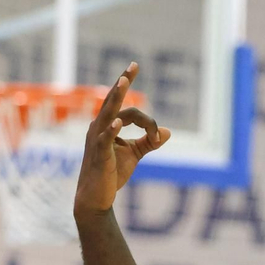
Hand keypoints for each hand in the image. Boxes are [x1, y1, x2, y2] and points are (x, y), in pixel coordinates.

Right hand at [73, 62, 171, 217]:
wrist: (96, 198)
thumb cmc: (111, 174)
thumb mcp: (133, 155)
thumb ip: (149, 142)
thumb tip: (168, 132)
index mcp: (107, 125)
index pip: (129, 111)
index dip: (148, 122)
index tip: (159, 137)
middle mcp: (99, 127)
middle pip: (114, 101)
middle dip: (123, 83)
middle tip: (134, 65)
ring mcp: (97, 139)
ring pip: (108, 114)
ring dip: (117, 97)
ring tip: (124, 81)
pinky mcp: (98, 155)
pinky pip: (104, 139)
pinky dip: (111, 130)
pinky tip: (118, 123)